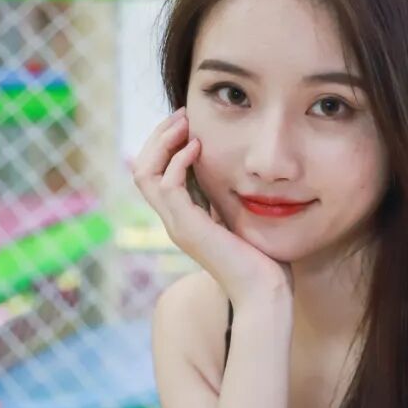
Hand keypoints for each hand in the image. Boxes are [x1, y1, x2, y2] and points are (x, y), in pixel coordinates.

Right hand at [130, 108, 293, 300]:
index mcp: (185, 218)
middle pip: (142, 168)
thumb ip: (233, 197)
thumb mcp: (243, 217)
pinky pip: (167, 185)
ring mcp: (177, 225)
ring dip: (163, 142)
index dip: (166, 144)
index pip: (156, 174)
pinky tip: (199, 147)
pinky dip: (178, 161)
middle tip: (183, 114)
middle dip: (159, 136)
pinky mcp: (187, 228)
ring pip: (145, 173)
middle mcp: (174, 221)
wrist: (265, 293)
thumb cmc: (264, 261)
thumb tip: (239, 169)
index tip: (189, 121)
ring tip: (186, 122)